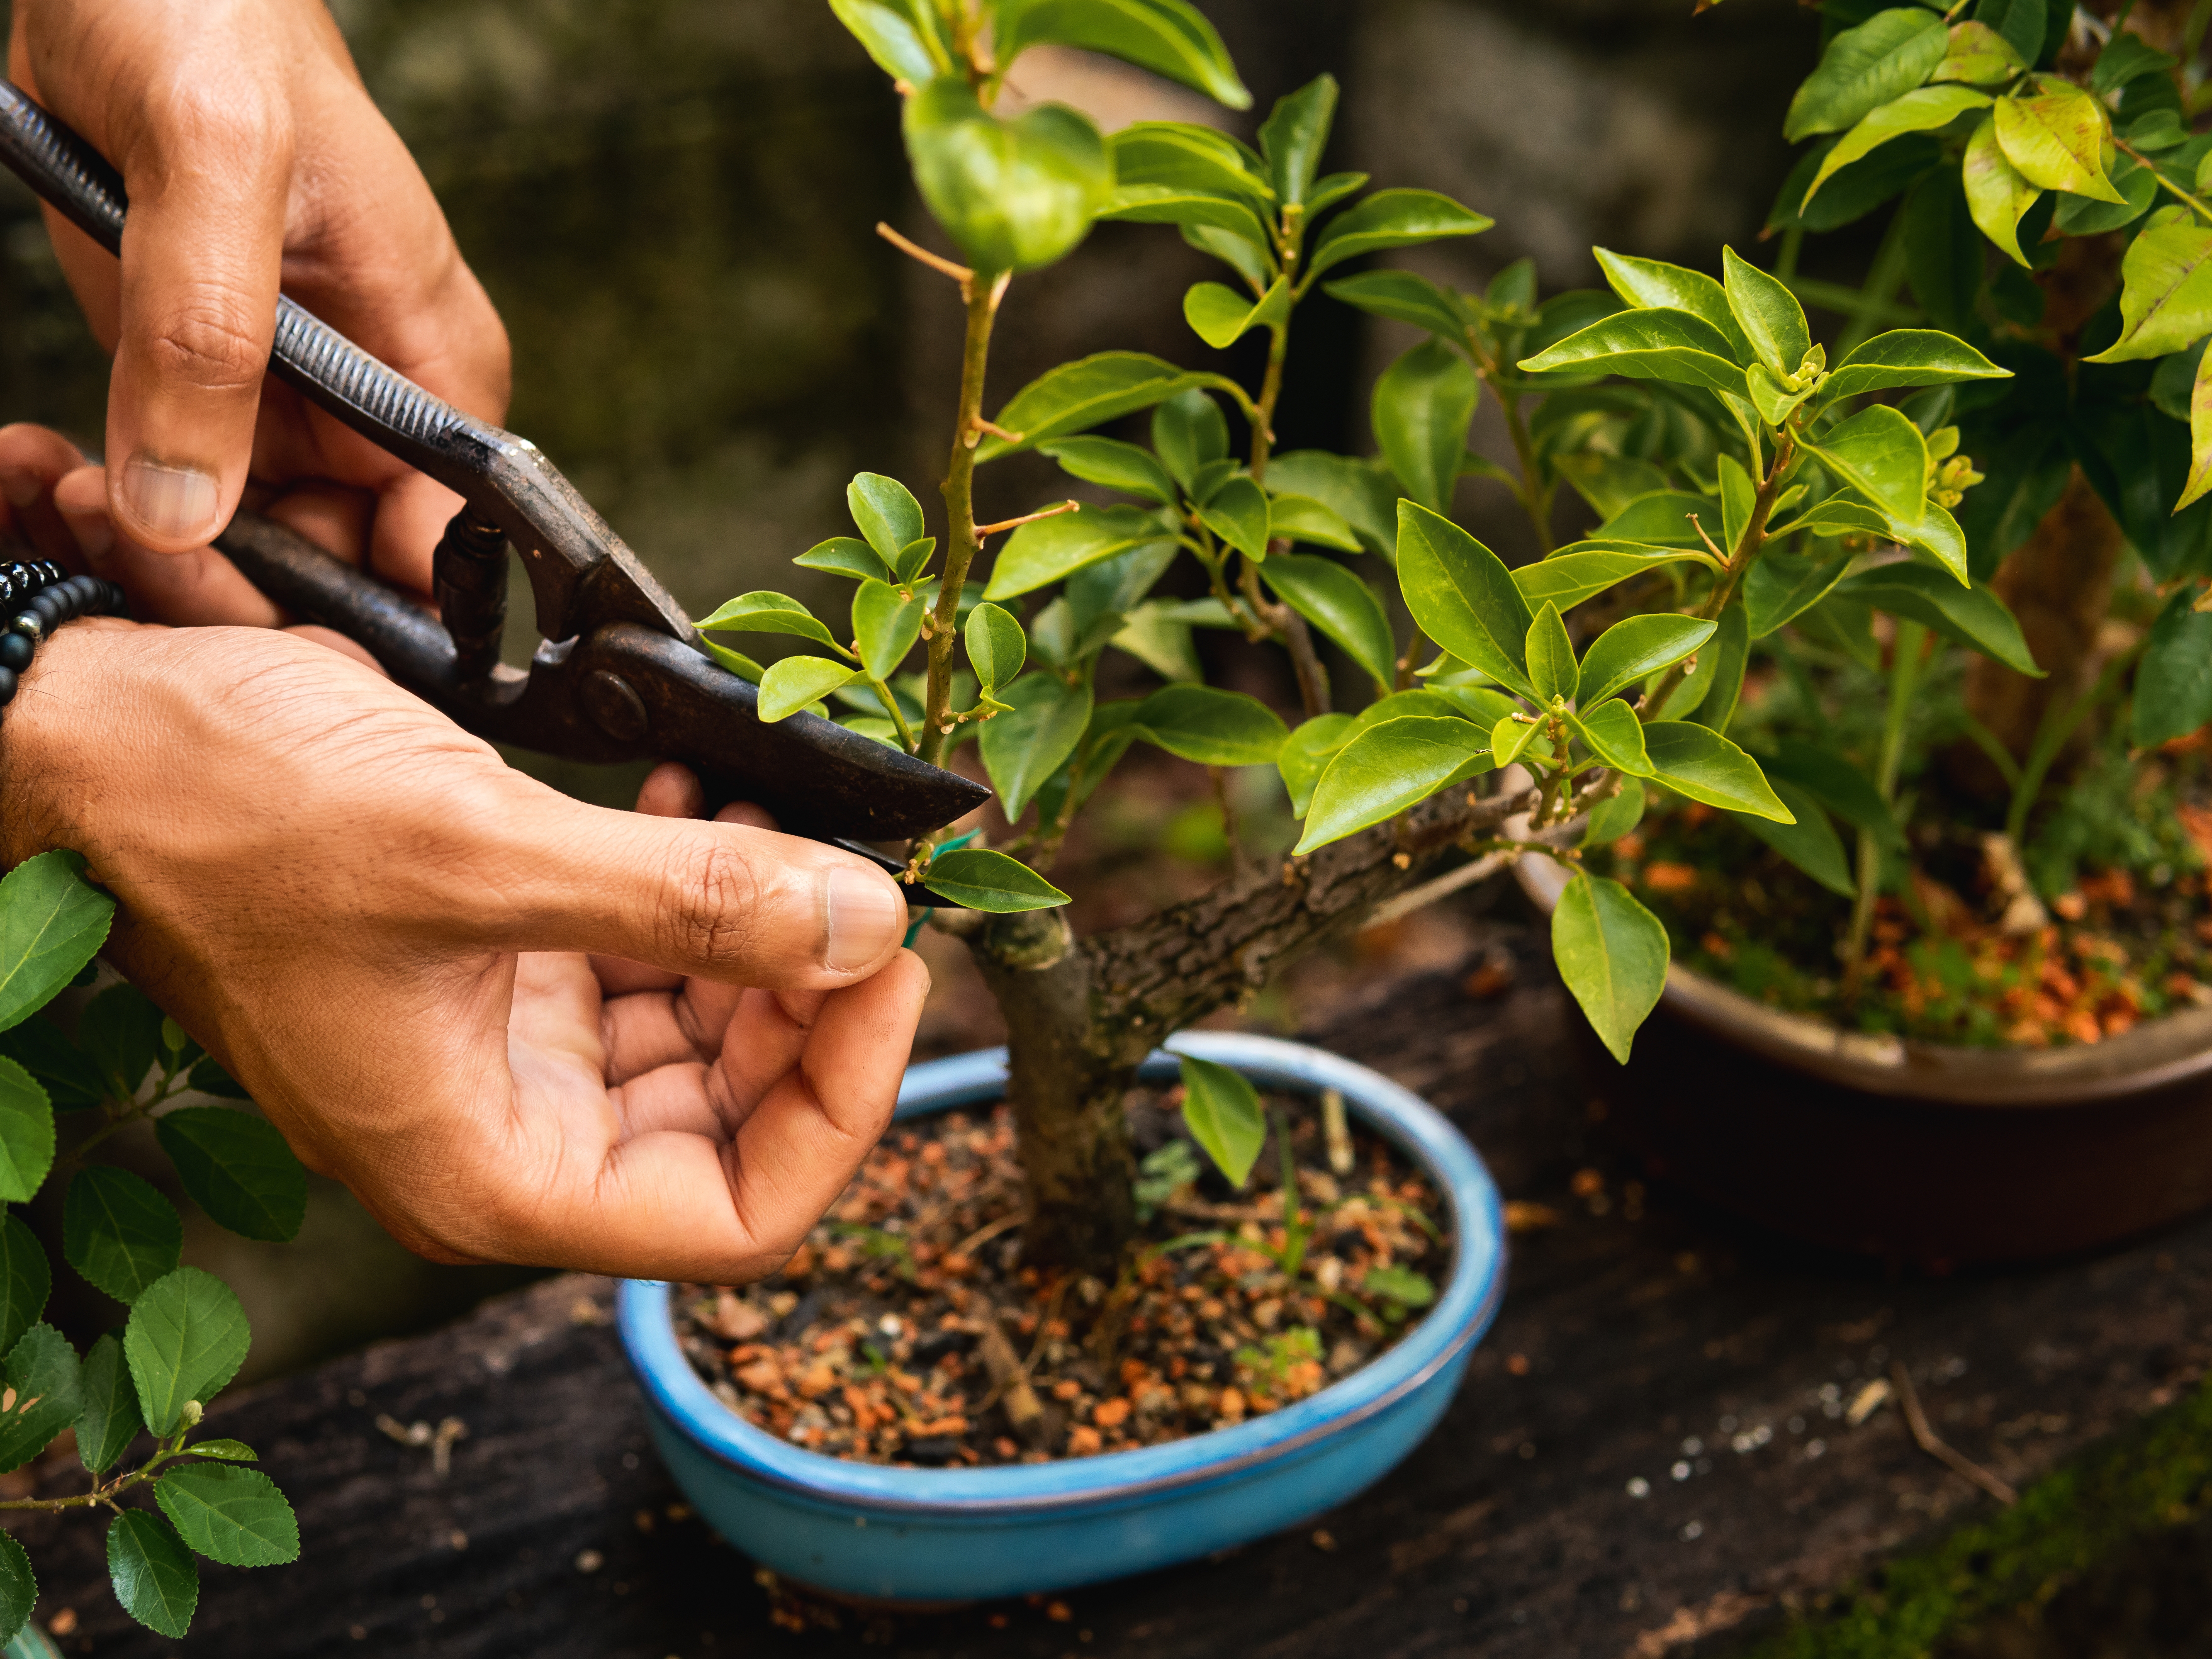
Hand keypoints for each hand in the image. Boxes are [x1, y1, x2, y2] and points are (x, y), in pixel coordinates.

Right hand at [0, 621, 927, 1280]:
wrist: (91, 738)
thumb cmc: (232, 814)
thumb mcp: (475, 852)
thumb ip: (685, 904)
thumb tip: (867, 923)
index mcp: (491, 1173)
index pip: (741, 1216)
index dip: (845, 1102)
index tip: (895, 966)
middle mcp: (506, 1134)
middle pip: (738, 1118)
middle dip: (815, 1000)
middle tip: (862, 872)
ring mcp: (502, 1051)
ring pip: (700, 1030)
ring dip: (762, 929)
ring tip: (783, 815)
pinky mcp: (495, 967)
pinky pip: (640, 957)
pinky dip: (691, 889)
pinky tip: (704, 799)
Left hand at [5, 0, 508, 624]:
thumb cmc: (206, 24)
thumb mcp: (211, 160)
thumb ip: (208, 335)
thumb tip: (188, 512)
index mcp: (434, 358)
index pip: (448, 538)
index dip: (376, 604)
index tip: (272, 630)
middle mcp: (378, 400)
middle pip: (350, 558)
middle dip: (257, 588)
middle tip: (152, 566)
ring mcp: (291, 399)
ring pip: (264, 540)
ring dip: (181, 555)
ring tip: (99, 514)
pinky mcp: (207, 388)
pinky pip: (190, 493)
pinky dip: (138, 511)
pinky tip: (85, 492)